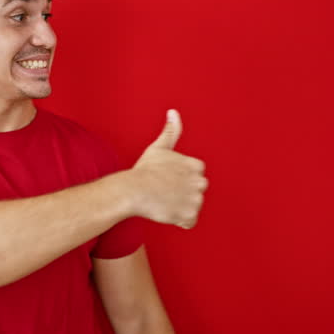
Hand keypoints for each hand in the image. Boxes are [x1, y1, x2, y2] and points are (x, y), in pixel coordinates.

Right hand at [129, 109, 207, 228]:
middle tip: (163, 192)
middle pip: (196, 192)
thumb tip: (173, 112)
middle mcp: (200, 181)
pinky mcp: (189, 215)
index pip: (195, 176)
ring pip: (192, 206)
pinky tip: (166, 212)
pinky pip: (189, 222)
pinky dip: (179, 220)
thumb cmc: (144, 170)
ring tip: (163, 201)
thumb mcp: (159, 148)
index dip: (179, 179)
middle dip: (182, 193)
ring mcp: (195, 199)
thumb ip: (171, 131)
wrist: (133, 191)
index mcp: (196, 165)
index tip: (166, 179)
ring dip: (179, 207)